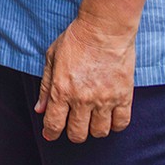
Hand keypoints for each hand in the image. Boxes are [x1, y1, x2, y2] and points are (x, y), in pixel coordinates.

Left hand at [35, 14, 135, 142]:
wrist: (104, 29)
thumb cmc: (76, 39)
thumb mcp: (52, 58)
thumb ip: (45, 86)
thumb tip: (40, 109)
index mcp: (61, 90)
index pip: (54, 124)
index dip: (51, 133)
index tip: (51, 135)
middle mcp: (82, 99)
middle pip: (78, 133)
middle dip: (73, 134)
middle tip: (74, 127)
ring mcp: (104, 99)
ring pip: (99, 132)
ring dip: (94, 130)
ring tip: (92, 120)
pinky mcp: (123, 96)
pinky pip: (121, 123)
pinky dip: (115, 125)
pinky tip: (110, 118)